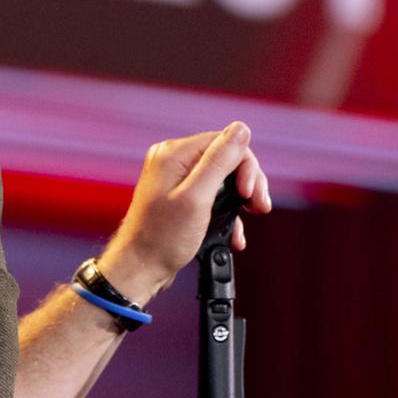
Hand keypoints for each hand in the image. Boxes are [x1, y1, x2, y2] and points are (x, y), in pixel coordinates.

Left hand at [98, 121, 272, 302]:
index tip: (250, 194)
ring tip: (245, 222)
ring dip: (239, 201)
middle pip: (226, 159)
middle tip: (257, 207)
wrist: (140, 269)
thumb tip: (241, 129)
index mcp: (174, 154)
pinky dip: (225, 214)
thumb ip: (219, 161)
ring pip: (222, 179)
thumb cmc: (161, 238)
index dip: (245, 166)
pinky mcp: (180, 197)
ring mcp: (176, 179)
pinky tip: (231, 233)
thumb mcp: (197, 198)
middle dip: (247, 183)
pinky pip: (212, 195)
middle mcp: (174, 161)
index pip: (225, 142)